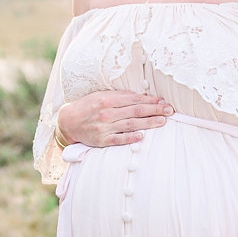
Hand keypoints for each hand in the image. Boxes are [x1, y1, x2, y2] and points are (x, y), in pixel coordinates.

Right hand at [58, 91, 172, 146]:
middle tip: (169, 110)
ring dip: (148, 123)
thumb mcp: (100, 96)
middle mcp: (106, 113)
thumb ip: (118, 96)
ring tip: (163, 121)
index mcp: (107, 100)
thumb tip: (139, 96)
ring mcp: (104, 127)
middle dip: (154, 110)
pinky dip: (130, 138)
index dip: (149, 100)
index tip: (162, 101)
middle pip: (135, 111)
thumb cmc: (87, 106)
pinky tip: (142, 136)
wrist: (68, 122)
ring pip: (131, 124)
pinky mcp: (102, 140)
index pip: (133, 99)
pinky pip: (119, 139)